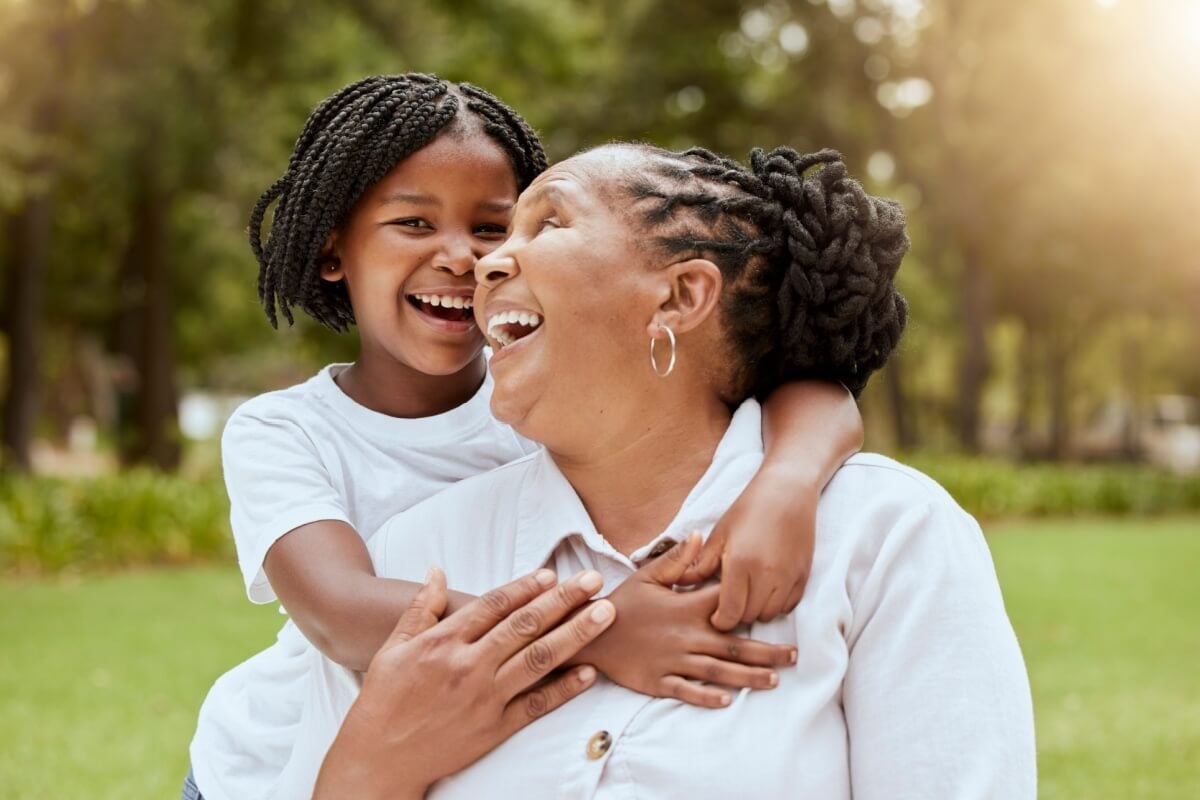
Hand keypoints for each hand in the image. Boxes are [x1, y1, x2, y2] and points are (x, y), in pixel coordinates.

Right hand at [313, 567, 615, 799]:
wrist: (378, 759)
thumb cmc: (382, 701)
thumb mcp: (392, 648)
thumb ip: (421, 608)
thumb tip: (437, 571)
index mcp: (444, 642)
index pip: (493, 605)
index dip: (525, 587)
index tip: (551, 573)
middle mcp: (469, 665)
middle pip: (525, 625)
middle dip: (563, 599)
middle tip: (593, 580)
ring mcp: (485, 698)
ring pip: (539, 659)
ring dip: (576, 633)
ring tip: (605, 614)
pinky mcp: (494, 728)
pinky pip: (537, 704)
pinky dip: (565, 688)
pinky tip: (590, 672)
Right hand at [576, 532, 795, 707]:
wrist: (589, 633)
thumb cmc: (621, 603)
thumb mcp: (647, 575)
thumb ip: (678, 559)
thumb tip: (700, 534)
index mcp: (685, 608)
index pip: (726, 605)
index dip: (752, 605)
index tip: (777, 608)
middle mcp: (685, 636)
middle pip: (733, 645)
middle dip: (767, 652)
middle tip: (794, 656)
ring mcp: (672, 660)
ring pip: (718, 671)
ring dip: (748, 676)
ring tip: (775, 680)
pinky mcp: (658, 681)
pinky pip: (687, 691)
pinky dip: (707, 697)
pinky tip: (728, 701)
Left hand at [680, 473, 816, 630]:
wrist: (787, 491)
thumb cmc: (749, 509)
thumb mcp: (720, 533)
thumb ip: (702, 563)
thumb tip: (682, 584)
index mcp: (740, 562)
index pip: (730, 613)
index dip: (720, 621)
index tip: (715, 616)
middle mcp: (767, 574)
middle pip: (748, 616)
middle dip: (736, 615)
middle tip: (728, 603)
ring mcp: (788, 576)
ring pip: (769, 615)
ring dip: (756, 610)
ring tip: (747, 595)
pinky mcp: (804, 575)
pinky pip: (788, 606)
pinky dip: (775, 604)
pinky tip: (766, 589)